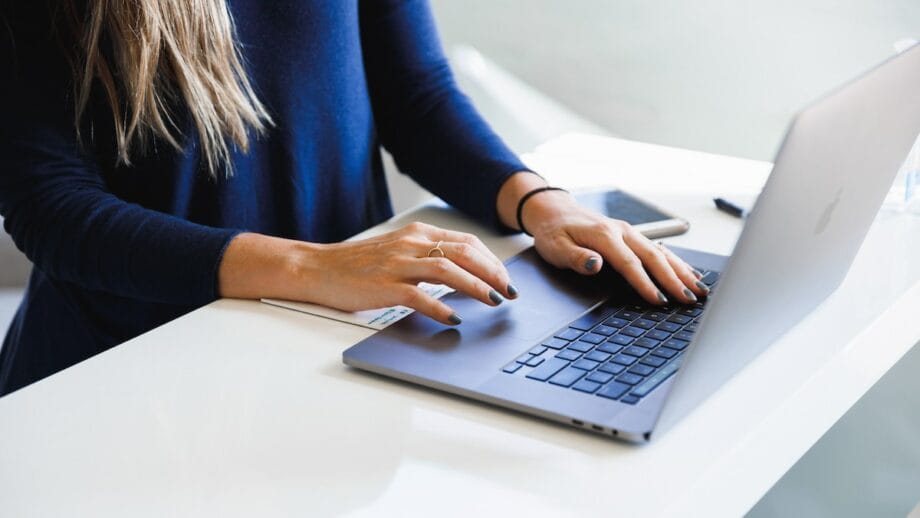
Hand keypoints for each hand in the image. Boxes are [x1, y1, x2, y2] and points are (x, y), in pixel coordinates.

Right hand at [218, 223, 517, 324]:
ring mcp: (397, 264)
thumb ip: (427, 256)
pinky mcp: (384, 286)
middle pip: (464, 252)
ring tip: (493, 301)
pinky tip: (454, 319)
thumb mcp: (398, 251)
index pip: (466, 242)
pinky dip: (441, 307)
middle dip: (493, 273)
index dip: (491, 260)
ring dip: (476, 286)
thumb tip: (464, 273)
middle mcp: (411, 244)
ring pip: (448, 270)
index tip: (506, 278)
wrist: (318, 268)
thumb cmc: (358, 265)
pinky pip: (419, 296)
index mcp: (417, 233)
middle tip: (509, 292)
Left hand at [497, 172, 708, 304]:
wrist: (555, 211)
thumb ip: (576, 257)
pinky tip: (690, 274)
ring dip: (682, 271)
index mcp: (604, 235)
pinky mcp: (632, 236)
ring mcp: (630, 232)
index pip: (630, 263)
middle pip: (654, 257)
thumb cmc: (554, 232)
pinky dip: (676, 262)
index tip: (659, 300)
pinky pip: (659, 249)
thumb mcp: (556, 247)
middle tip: (690, 299)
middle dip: (674, 280)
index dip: (645, 283)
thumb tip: (595, 265)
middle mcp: (622, 232)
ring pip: (662, 252)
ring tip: (699, 290)